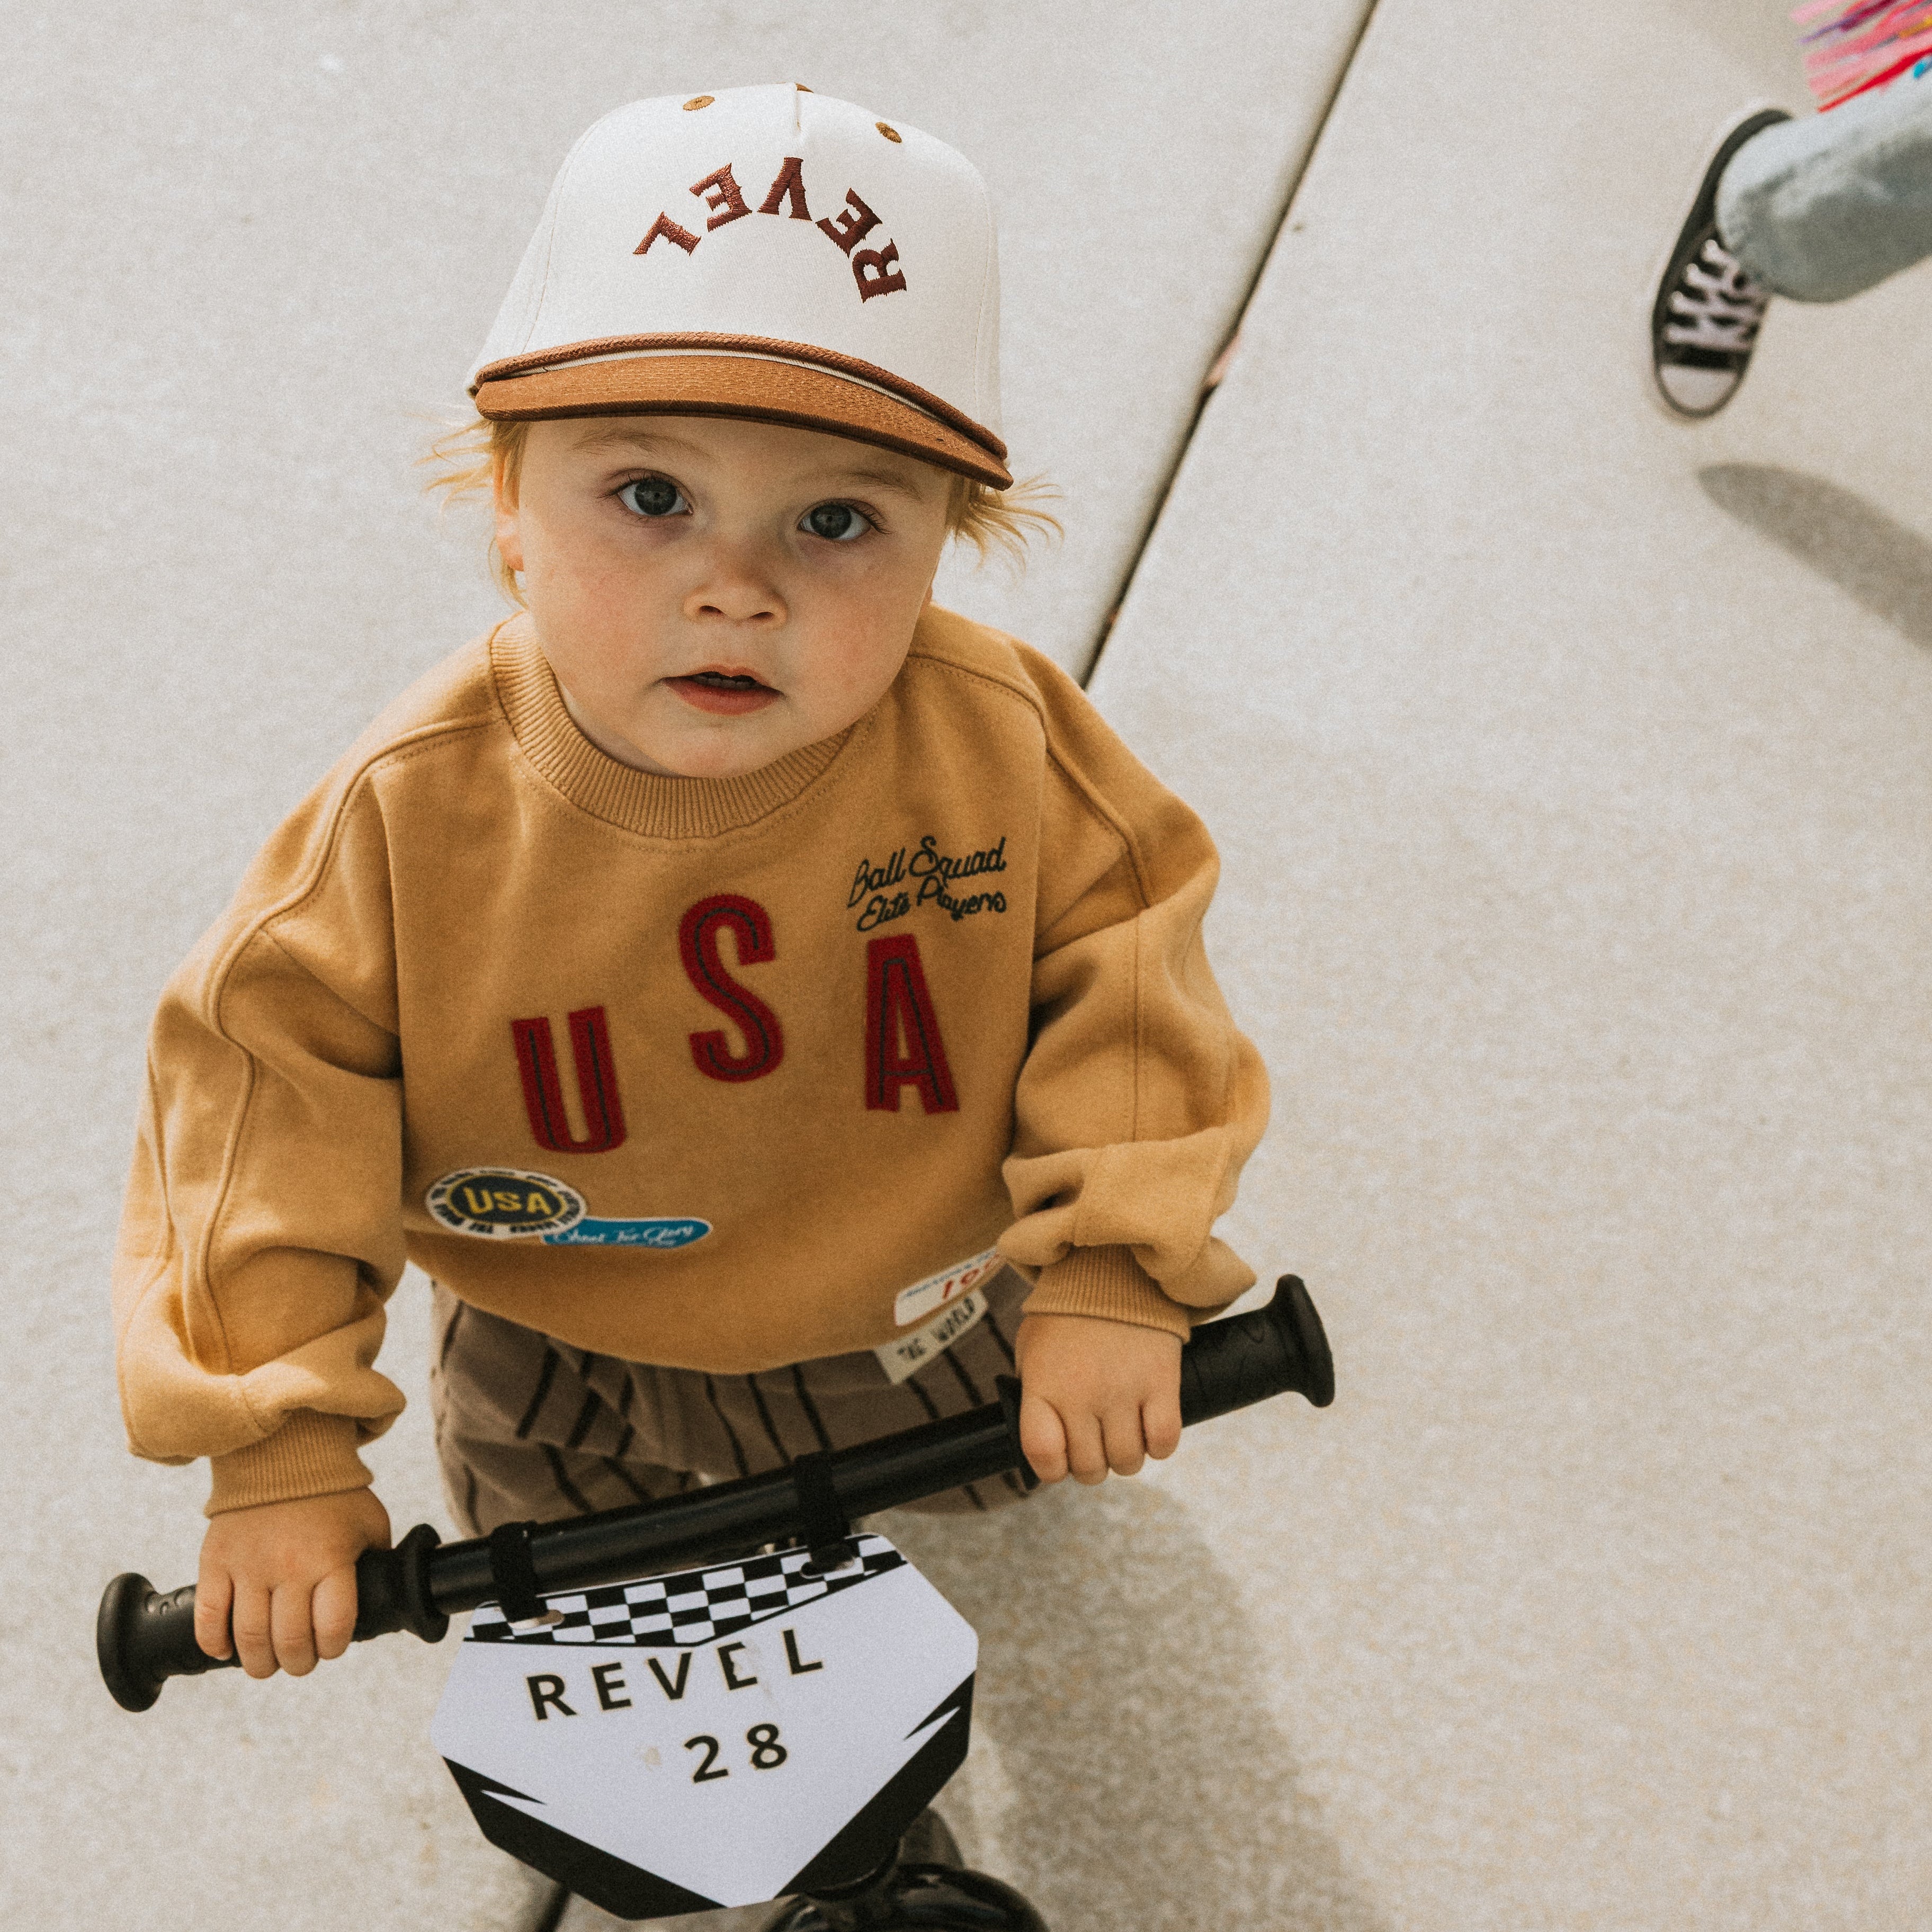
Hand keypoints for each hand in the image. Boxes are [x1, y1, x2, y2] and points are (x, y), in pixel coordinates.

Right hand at [195, 1488, 391, 1678]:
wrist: (284, 1452)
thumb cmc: (334, 1493)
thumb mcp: (370, 1523)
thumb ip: (377, 1560)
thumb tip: (389, 1594)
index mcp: (332, 1558)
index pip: (334, 1626)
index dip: (334, 1647)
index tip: (331, 1646)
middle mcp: (290, 1566)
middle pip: (289, 1641)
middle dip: (297, 1663)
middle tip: (299, 1661)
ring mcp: (249, 1565)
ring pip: (248, 1637)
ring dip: (259, 1662)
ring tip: (267, 1662)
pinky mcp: (216, 1561)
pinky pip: (208, 1616)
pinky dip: (215, 1642)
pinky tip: (226, 1650)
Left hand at [1014, 1313, 1182, 1484]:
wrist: (1112, 1268)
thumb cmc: (1067, 1312)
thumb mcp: (1031, 1347)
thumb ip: (1032, 1392)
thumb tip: (1044, 1437)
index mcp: (1044, 1386)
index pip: (1044, 1456)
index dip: (1053, 1468)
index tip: (1060, 1458)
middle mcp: (1082, 1395)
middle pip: (1089, 1467)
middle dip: (1092, 1464)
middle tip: (1096, 1443)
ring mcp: (1123, 1391)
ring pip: (1127, 1461)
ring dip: (1125, 1457)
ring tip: (1122, 1432)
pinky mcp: (1162, 1383)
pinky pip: (1164, 1442)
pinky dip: (1158, 1444)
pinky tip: (1149, 1426)